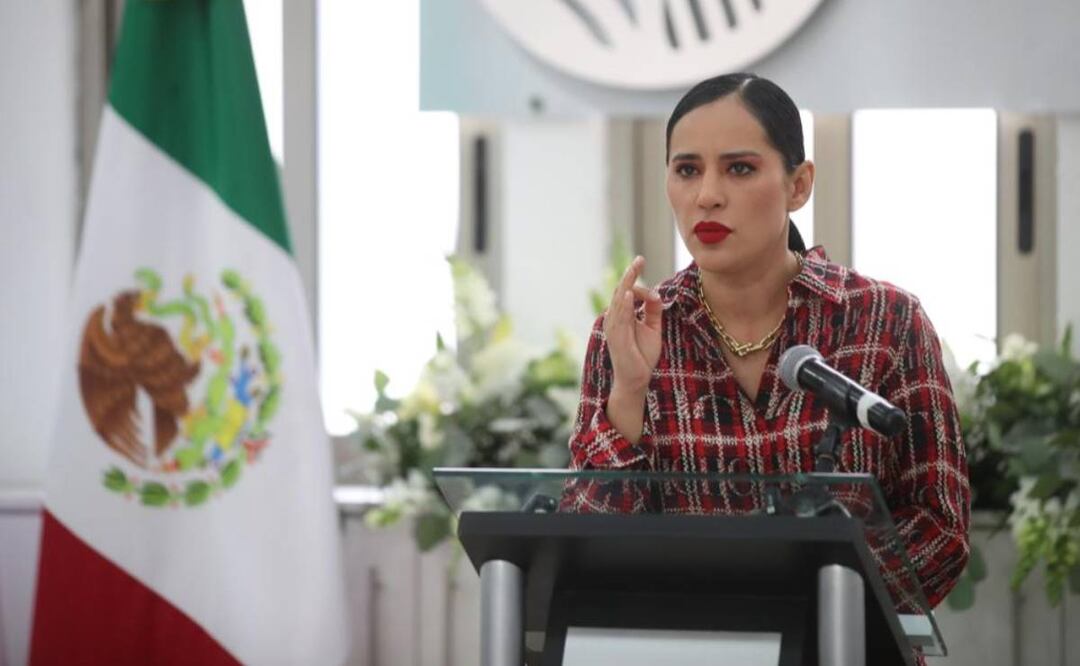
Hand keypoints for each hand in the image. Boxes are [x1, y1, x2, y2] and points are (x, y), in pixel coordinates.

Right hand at [603, 256, 662, 395]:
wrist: (637, 379)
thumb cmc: (643, 355)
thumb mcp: (652, 328)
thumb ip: (653, 311)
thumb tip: (656, 293)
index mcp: (622, 316)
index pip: (629, 293)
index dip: (642, 286)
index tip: (657, 292)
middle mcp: (614, 319)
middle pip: (621, 291)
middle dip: (630, 275)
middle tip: (639, 259)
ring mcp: (614, 327)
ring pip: (620, 301)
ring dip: (627, 284)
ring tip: (634, 270)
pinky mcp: (617, 337)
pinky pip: (620, 317)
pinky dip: (625, 305)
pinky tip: (630, 293)